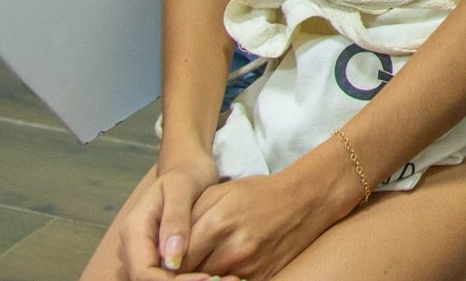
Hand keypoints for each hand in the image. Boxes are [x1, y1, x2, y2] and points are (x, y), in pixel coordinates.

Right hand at [113, 149, 218, 278]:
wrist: (187, 168)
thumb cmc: (187, 174)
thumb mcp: (182, 188)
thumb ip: (175, 219)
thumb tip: (171, 258)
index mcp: (134, 230)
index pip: (144, 271)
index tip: (206, 279)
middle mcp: (133, 246)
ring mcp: (144, 252)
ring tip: (223, 279)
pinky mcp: (159, 256)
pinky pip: (170, 276)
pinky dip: (190, 278)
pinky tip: (215, 276)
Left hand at [180, 153, 362, 279]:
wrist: (304, 199)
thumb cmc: (257, 193)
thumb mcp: (218, 193)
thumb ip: (188, 218)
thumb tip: (163, 246)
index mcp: (217, 224)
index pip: (175, 257)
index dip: (164, 263)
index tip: (161, 262)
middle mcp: (231, 248)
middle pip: (189, 275)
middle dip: (178, 273)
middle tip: (174, 269)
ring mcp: (248, 265)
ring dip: (198, 277)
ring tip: (196, 268)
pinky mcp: (261, 276)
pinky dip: (220, 280)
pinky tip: (217, 271)